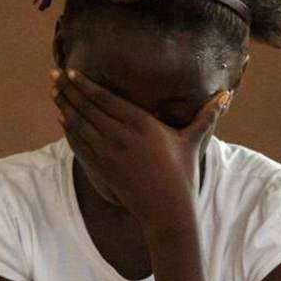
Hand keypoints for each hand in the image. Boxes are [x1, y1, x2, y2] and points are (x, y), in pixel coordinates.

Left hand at [51, 68, 230, 226]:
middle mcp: (121, 135)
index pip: (105, 98)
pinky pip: (79, 144)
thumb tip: (227, 94)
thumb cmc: (183, 174)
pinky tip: (61, 119)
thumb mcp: (193, 141)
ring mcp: (108, 153)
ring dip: (64, 106)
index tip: (71, 71)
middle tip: (53, 76)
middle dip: (69, 90)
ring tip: (53, 92)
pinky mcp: (102, 169)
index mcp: (141, 123)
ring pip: (79, 124)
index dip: (85, 84)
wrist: (167, 209)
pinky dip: (68, 130)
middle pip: (87, 107)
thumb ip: (206, 115)